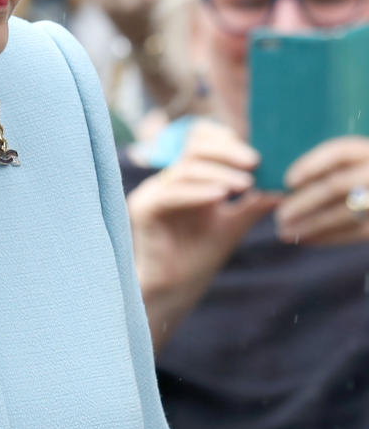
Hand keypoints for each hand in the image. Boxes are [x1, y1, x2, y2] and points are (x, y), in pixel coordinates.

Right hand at [127, 121, 280, 351]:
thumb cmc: (201, 255)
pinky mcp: (143, 208)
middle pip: (194, 146)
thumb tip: (285, 186)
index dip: (226, 140)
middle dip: (226, 151)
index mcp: (189, 177)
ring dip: (218, 172)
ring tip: (245, 184)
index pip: (201, 139)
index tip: (256, 155)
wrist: (177, 289)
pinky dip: (198, 192)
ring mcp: (153, 191)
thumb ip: (254, 203)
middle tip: (255, 162)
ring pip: (185, 167)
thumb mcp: (235, 224)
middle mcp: (169, 179)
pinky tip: (221, 196)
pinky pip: (171, 192)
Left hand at [276, 136, 368, 243]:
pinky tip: (305, 238)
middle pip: (336, 185)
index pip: (339, 152)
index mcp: (365, 150)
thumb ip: (321, 167)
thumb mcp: (345, 164)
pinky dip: (326, 237)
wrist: (368, 196)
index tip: (287, 181)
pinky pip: (353, 232)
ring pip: (343, 213)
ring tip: (284, 231)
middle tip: (279, 214)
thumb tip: (278, 180)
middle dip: (303, 202)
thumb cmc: (350, 178)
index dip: (311, 166)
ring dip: (310, 224)